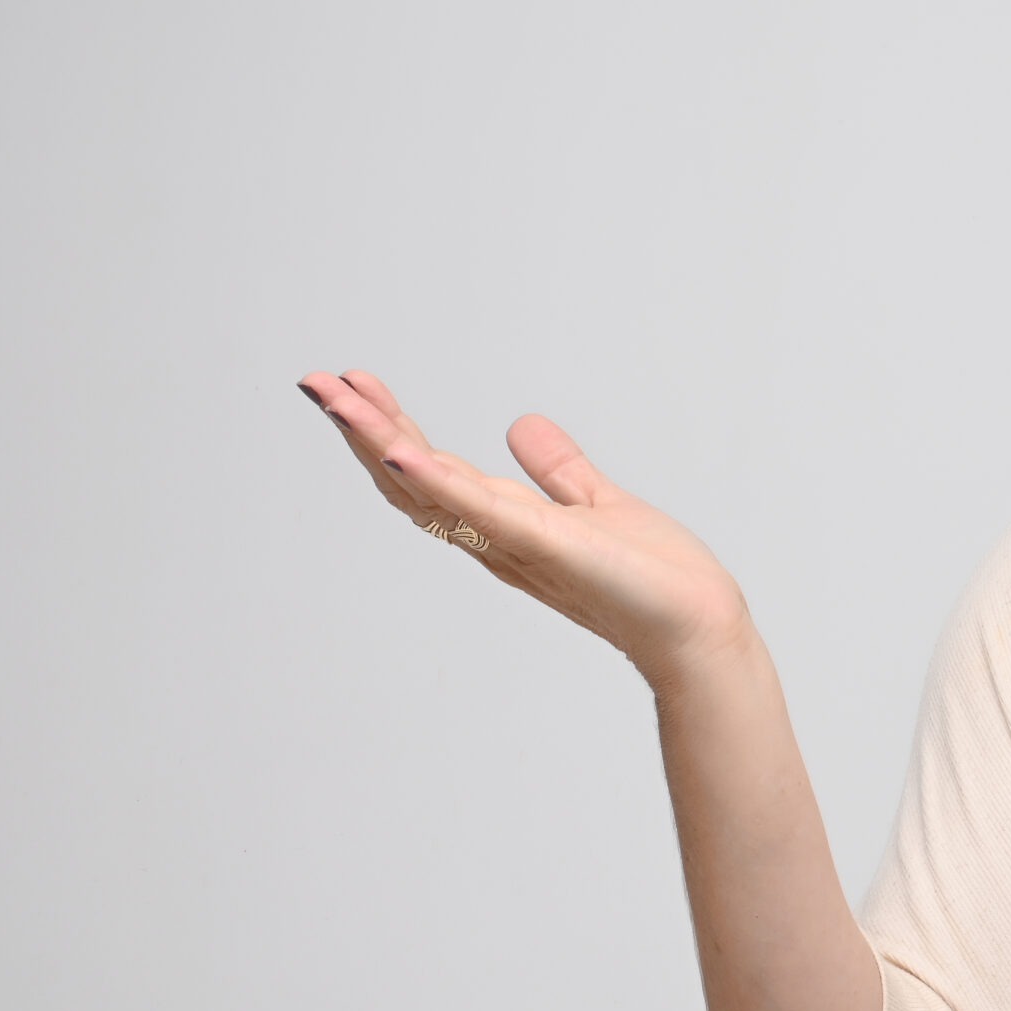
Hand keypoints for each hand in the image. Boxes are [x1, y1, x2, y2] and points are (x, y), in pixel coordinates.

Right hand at [297, 369, 749, 672]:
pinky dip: (438, 482)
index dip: (387, 428)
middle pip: (410, 478)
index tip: (353, 384)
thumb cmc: (653, 579)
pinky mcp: (548, 545)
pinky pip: (480, 512)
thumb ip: (557, 469)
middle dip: (361, 429)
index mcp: (503, 524)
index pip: (429, 469)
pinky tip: (400, 451)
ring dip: (377, 442)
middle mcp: (495, 537)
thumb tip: (521, 424)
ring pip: (428, 489)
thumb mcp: (595, 504)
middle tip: (314, 382)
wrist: (696, 628)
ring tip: (334, 399)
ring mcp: (516, 543)